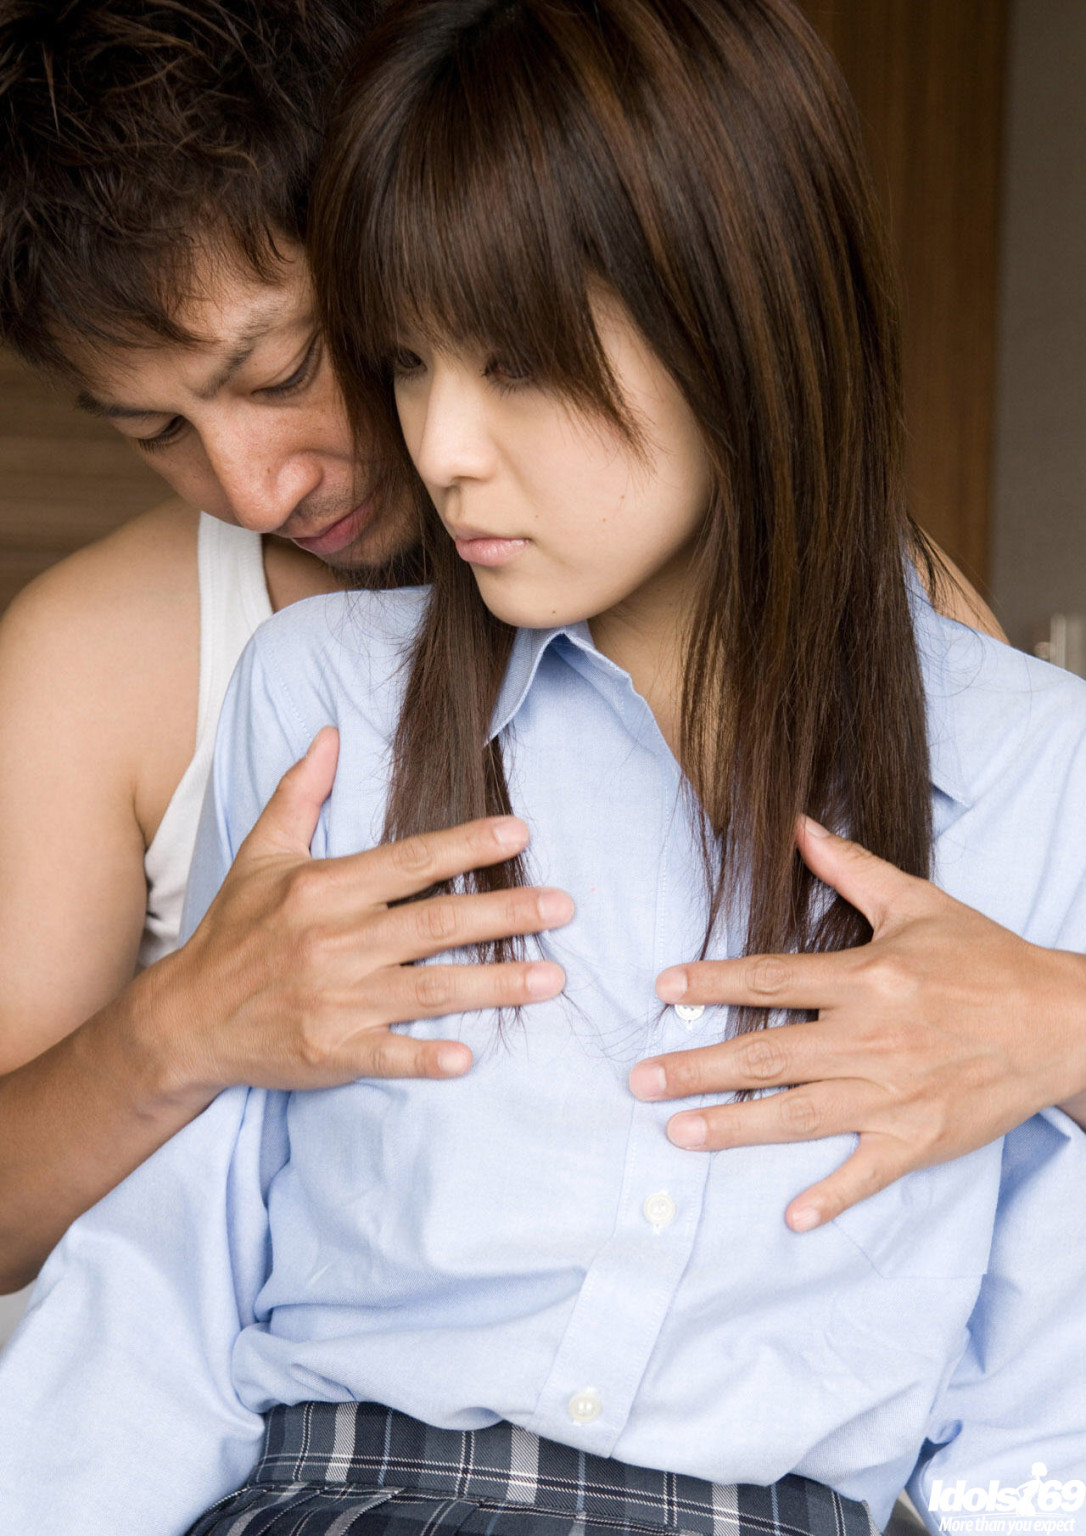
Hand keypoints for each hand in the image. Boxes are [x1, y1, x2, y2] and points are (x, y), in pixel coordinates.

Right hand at [142, 728, 570, 1101]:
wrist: (185, 1019)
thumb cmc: (233, 933)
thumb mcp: (260, 854)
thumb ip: (300, 793)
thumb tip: (330, 734)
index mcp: (323, 888)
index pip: (410, 860)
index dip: (467, 846)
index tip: (520, 834)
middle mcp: (333, 940)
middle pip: (436, 922)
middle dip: (506, 913)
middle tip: (564, 906)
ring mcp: (334, 999)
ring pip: (430, 988)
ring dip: (495, 983)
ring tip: (552, 978)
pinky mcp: (331, 1051)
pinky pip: (388, 1054)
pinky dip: (425, 1057)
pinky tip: (468, 1058)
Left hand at [629, 817, 1085, 1230]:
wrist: (1061, 1021)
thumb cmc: (986, 960)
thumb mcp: (917, 902)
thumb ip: (850, 867)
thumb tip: (797, 823)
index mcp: (866, 978)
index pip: (771, 980)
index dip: (713, 983)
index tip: (664, 989)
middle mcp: (871, 1038)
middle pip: (766, 1055)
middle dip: (696, 1068)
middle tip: (640, 1079)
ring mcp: (893, 1093)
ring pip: (797, 1114)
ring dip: (734, 1127)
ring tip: (677, 1133)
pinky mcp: (921, 1137)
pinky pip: (868, 1172)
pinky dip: (833, 1196)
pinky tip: (793, 1216)